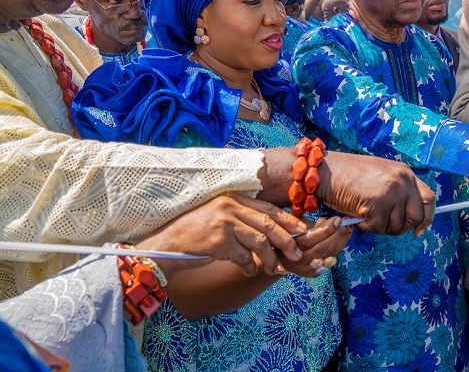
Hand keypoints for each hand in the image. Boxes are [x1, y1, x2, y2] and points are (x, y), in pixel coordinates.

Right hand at [138, 193, 306, 279]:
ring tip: (274, 269)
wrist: (166, 244)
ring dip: (270, 258)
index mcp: (233, 198)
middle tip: (296, 253)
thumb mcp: (220, 217)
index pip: (268, 208)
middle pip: (269, 224)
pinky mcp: (218, 242)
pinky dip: (249, 266)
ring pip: (260, 242)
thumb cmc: (196, 233)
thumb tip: (273, 232)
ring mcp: (224, 223)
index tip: (301, 231)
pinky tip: (249, 270)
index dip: (288, 220)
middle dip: (286, 240)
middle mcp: (230, 207)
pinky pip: (243, 257)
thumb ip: (243, 219)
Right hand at [283, 216, 351, 276]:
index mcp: (288, 246)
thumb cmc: (288, 235)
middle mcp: (296, 261)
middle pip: (320, 249)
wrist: (280, 257)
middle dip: (336, 235)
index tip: (337, 219)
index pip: (309, 239)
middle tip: (347, 224)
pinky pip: (329, 261)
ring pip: (327, 256)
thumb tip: (326, 221)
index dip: (325, 229)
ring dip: (341, 241)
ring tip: (349, 229)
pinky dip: (338, 248)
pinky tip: (344, 238)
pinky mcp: (313, 274)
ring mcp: (306, 269)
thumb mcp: (293, 226)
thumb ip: (307, 224)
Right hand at [318, 152, 434, 235]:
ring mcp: (392, 192)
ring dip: (380, 226)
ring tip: (365, 214)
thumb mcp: (381, 176)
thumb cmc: (349, 175)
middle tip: (384, 226)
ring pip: (396, 225)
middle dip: (401, 227)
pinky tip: (357, 215)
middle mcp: (403, 181)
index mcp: (405, 173)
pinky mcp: (378, 204)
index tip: (419, 229)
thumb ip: (397, 191)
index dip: (426, 217)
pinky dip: (366, 227)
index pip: (428, 198)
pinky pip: (378, 228)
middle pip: (416, 216)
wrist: (327, 171)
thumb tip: (407, 216)